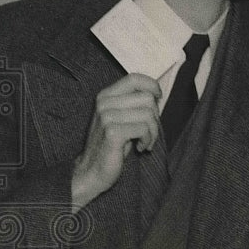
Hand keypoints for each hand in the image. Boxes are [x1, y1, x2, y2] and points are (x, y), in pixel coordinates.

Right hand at [71, 74, 160, 206]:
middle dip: (155, 117)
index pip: (134, 78)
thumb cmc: (110, 146)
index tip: (158, 100)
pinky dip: (147, 140)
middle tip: (148, 132)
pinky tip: (139, 148)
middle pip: (147, 98)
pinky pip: (144, 128)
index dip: (152, 86)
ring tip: (144, 142)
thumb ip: (132, 104)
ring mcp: (107, 116)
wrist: (91, 170)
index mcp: (105, 96)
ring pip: (148, 114)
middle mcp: (104, 103)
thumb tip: (156, 95)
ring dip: (153, 132)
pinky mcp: (112, 132)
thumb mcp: (120, 119)